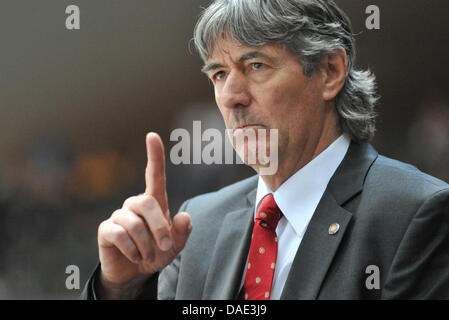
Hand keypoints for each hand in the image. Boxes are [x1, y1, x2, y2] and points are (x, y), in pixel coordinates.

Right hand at [96, 132, 191, 298]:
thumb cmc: (156, 253)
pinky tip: (135, 257)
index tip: (152, 135)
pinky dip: (132, 250)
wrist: (135, 272)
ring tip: (148, 257)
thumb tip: (185, 216)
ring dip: (146, 245)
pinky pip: (119, 234)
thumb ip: (182, 232)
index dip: (154, 155)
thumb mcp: (175, 246)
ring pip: (135, 224)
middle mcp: (135, 204)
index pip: (154, 175)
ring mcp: (119, 215)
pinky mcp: (106, 229)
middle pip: (147, 202)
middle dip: (159, 227)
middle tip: (165, 246)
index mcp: (154, 202)